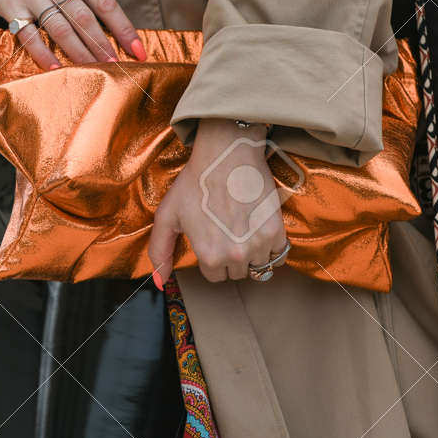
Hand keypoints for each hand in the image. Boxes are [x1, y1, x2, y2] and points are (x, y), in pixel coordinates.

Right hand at [0, 0, 144, 68]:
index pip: (104, 2)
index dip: (123, 28)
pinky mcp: (10, 5)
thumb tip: (111, 29)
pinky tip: (56, 67)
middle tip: (118, 65)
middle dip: (104, 44)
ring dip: (80, 52)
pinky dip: (43, 53)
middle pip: (84, 17)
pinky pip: (29, 34)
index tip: (138, 48)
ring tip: (95, 69)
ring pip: (61, 27)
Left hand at [147, 119, 288, 285]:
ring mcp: (259, 244)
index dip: (211, 257)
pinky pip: (279, 255)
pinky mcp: (276, 231)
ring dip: (252, 254)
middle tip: (226, 232)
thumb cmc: (194, 182)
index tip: (211, 239)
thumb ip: (160, 251)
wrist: (226, 155)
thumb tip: (159, 282)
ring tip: (243, 230)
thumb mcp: (167, 216)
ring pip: (258, 266)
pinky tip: (259, 230)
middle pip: (236, 273)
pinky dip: (271, 247)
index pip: (214, 276)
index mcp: (209, 256)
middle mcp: (236, 255)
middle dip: (231, 258)